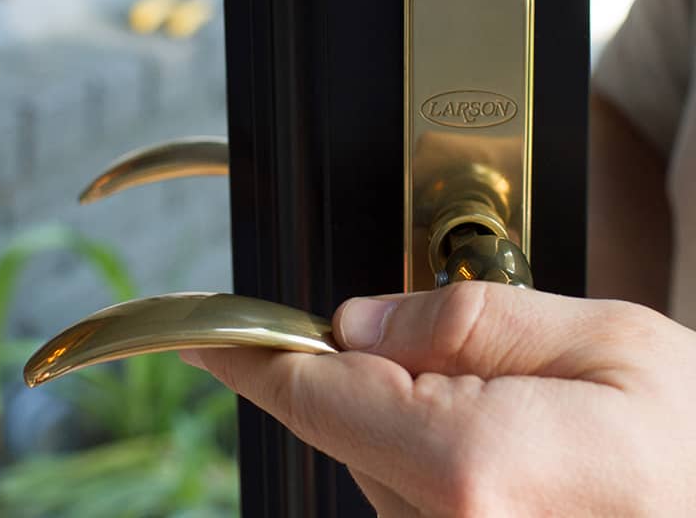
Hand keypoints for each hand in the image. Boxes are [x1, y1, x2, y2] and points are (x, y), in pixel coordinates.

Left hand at [181, 283, 695, 515]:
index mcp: (475, 469)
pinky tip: (509, 446)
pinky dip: (434, 452)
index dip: (259, 356)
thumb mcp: (605, 340)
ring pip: (378, 460)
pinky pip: (414, 496)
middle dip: (372, 368)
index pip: (321, 395)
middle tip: (458, 345)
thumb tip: (364, 320)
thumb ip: (471, 320)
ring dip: (414, 411)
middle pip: (348, 424)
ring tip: (515, 402)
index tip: (211, 335)